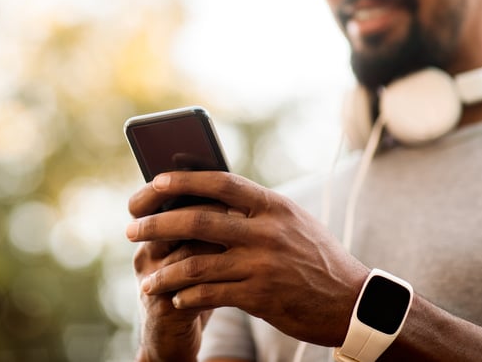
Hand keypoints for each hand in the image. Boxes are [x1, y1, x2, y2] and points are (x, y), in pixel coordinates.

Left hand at [126, 171, 369, 347]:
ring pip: (197, 264)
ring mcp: (263, 264)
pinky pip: (211, 294)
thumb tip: (209, 194)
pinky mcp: (261, 297)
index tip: (155, 182)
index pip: (221, 183)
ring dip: (164, 271)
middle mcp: (266, 231)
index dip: (184, 180)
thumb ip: (255, 209)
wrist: (352, 302)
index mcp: (273, 206)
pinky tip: (175, 298)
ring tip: (146, 279)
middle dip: (157, 224)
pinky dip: (188, 296)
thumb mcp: (291, 221)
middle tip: (130, 229)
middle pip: (198, 221)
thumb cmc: (315, 257)